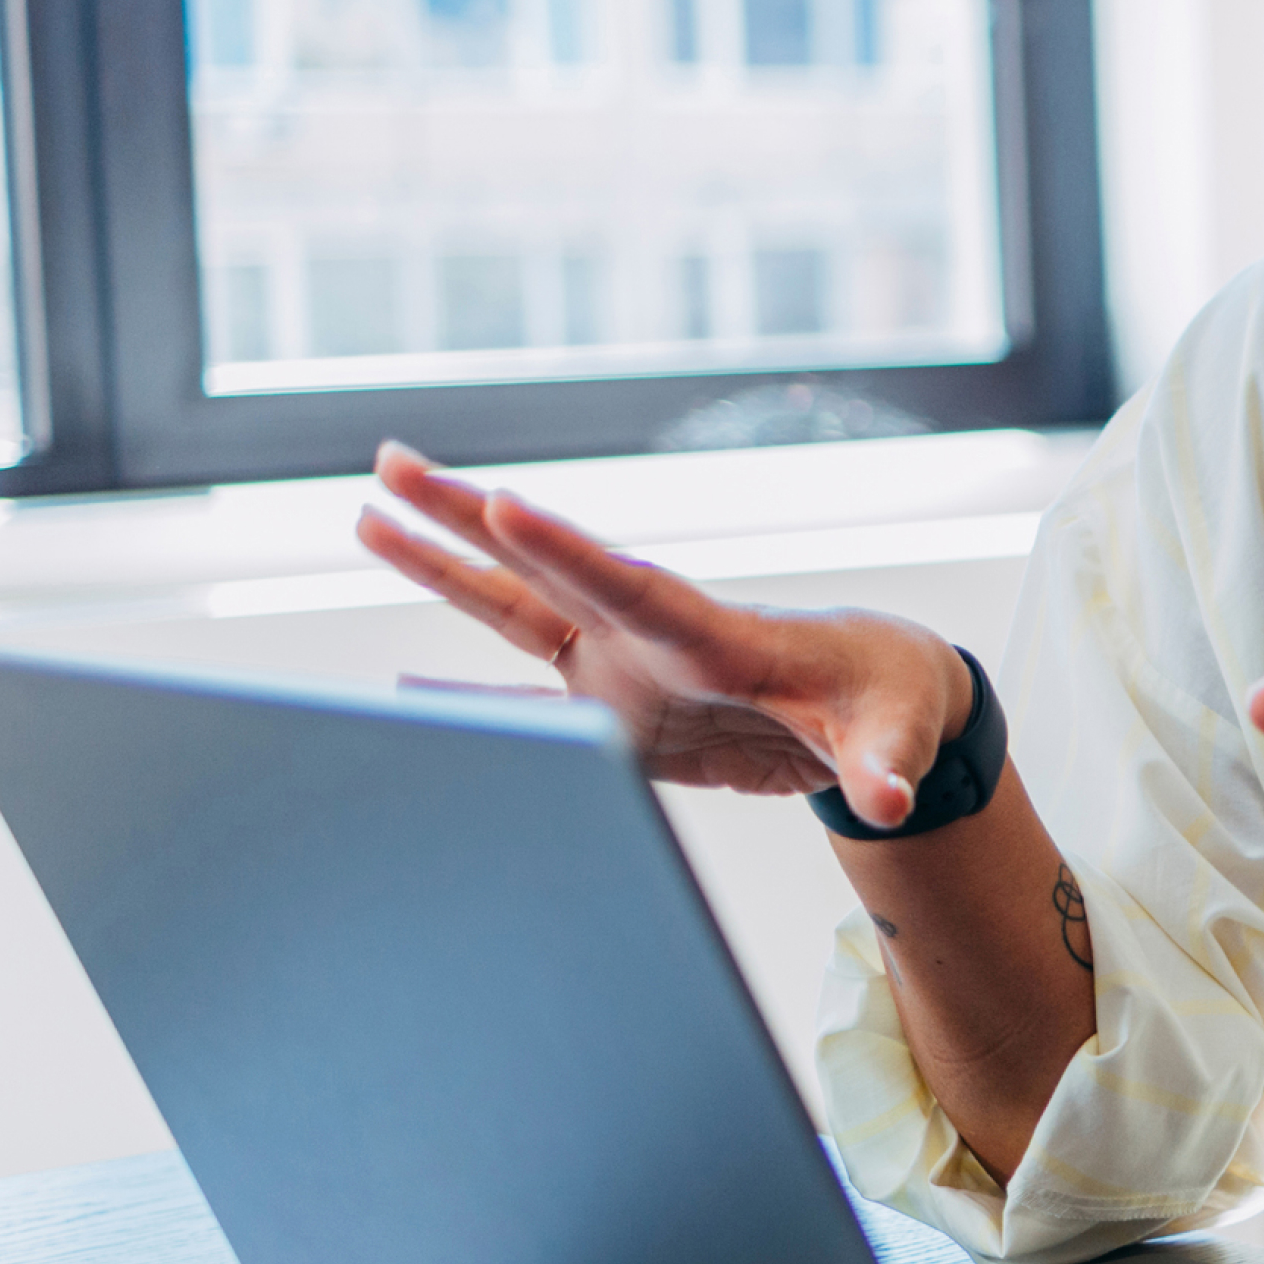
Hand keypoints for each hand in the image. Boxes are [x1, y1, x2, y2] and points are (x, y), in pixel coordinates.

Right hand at [355, 443, 977, 827]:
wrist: (878, 702)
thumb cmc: (889, 703)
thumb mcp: (893, 734)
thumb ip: (881, 767)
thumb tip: (891, 802)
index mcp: (718, 635)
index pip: (633, 585)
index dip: (566, 549)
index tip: (503, 500)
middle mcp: (655, 637)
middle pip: (546, 568)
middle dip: (470, 516)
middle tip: (390, 460)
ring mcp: (627, 667)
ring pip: (518, 609)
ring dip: (446, 567)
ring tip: (370, 516)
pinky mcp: (617, 709)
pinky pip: (528, 699)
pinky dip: (469, 699)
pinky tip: (406, 691)